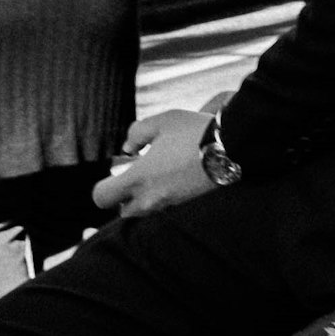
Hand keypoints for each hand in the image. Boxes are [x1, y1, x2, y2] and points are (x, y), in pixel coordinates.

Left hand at [95, 109, 220, 218]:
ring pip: (145, 213)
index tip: (116, 174)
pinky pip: (166, 210)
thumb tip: (128, 148)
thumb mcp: (161, 122)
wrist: (233, 148)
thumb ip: (136, 133)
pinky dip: (164, 200)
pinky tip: (176, 181)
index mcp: (138, 178)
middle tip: (136, 179)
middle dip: (124, 199)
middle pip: (123, 212)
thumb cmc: (193, 133)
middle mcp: (151, 198)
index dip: (103, 187)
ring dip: (145, 200)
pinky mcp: (187, 206)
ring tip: (157, 180)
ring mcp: (171, 205)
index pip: (101, 197)